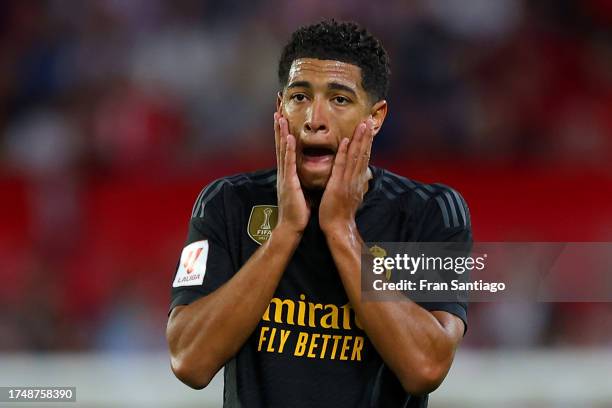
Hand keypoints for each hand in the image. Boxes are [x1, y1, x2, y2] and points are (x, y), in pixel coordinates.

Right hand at [274, 112, 309, 234]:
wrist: (291, 228)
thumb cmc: (298, 211)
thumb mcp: (301, 190)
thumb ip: (301, 179)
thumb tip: (307, 172)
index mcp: (288, 173)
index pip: (285, 148)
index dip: (283, 132)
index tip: (283, 117)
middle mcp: (284, 172)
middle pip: (280, 145)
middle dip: (279, 127)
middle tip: (277, 109)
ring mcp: (284, 177)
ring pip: (282, 150)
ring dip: (281, 133)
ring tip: (280, 117)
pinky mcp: (289, 183)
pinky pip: (289, 163)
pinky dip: (288, 150)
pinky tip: (288, 138)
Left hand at [319, 119, 374, 234]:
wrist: (338, 228)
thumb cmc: (341, 213)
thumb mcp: (352, 195)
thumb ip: (356, 183)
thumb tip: (363, 176)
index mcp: (357, 180)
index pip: (364, 157)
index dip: (367, 142)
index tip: (370, 128)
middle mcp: (356, 178)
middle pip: (363, 153)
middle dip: (367, 136)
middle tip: (370, 119)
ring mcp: (348, 181)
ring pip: (355, 156)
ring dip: (360, 139)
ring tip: (363, 124)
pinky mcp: (338, 185)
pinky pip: (341, 166)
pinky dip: (344, 153)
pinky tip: (347, 141)